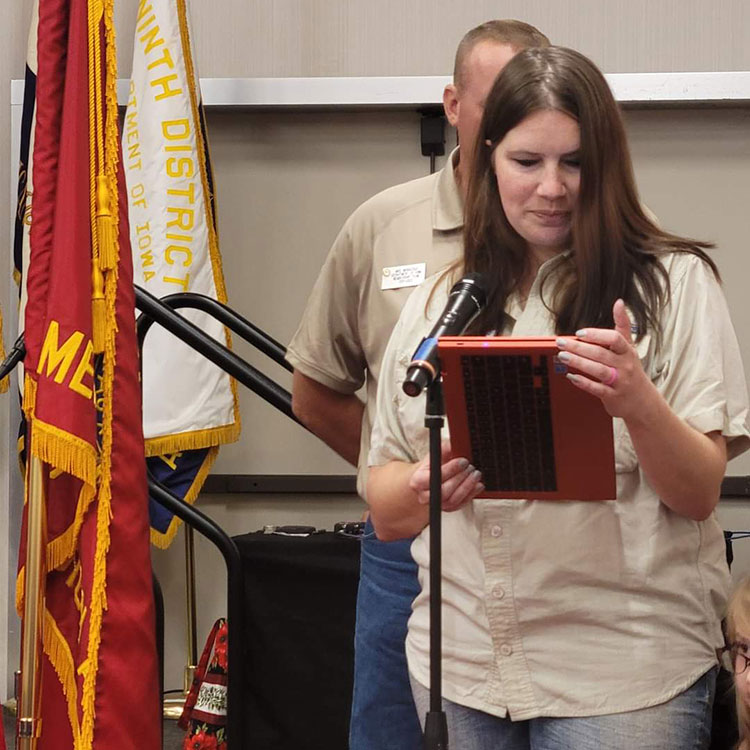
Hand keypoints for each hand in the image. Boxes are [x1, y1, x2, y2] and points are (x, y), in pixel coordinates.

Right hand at [409, 439, 483, 511]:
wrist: (430, 478)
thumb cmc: (433, 465)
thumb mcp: (436, 453)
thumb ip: (444, 449)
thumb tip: (455, 444)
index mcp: (417, 480)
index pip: (433, 478)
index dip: (450, 470)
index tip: (463, 461)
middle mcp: (424, 495)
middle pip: (443, 491)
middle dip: (460, 478)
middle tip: (471, 467)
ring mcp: (436, 504)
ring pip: (452, 500)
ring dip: (467, 487)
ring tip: (476, 474)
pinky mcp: (447, 509)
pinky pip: (460, 505)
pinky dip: (471, 495)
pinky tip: (478, 485)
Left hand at [555, 299, 656, 419]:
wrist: (642, 401)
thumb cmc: (631, 370)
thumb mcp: (630, 347)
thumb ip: (622, 326)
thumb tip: (619, 302)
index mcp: (627, 352)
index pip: (615, 339)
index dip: (597, 335)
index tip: (580, 332)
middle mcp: (625, 365)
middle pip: (601, 354)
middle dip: (579, 347)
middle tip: (561, 343)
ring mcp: (620, 381)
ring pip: (599, 370)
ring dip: (579, 362)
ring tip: (563, 356)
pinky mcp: (613, 396)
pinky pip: (598, 389)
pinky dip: (584, 383)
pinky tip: (571, 376)